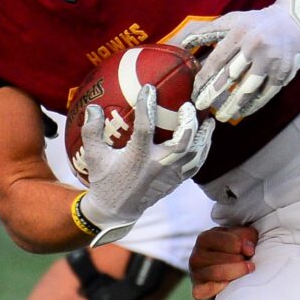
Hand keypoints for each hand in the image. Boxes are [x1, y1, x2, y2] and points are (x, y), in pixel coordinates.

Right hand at [77, 83, 214, 236]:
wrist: (115, 211)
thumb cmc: (104, 180)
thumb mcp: (94, 156)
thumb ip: (92, 131)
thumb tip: (93, 107)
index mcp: (137, 157)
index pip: (145, 127)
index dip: (148, 105)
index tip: (149, 88)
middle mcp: (157, 166)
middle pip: (182, 142)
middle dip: (189, 122)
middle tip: (188, 105)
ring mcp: (169, 175)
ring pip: (194, 154)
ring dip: (203, 136)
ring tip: (207, 120)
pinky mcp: (176, 182)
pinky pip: (196, 165)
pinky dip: (203, 151)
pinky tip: (205, 138)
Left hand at [175, 0, 299, 122]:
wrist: (294, 20)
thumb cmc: (255, 22)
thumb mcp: (232, 20)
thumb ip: (207, 32)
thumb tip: (182, 44)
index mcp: (239, 32)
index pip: (217, 60)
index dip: (204, 78)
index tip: (195, 92)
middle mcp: (255, 46)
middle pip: (230, 76)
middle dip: (213, 94)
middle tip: (201, 107)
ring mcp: (271, 60)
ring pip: (248, 88)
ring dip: (234, 105)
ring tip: (223, 117)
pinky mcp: (283, 71)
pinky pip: (266, 93)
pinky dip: (254, 105)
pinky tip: (244, 112)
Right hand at [187, 224, 258, 299]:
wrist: (230, 273)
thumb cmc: (236, 252)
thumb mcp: (242, 237)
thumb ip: (246, 237)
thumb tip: (248, 250)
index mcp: (204, 239)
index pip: (225, 240)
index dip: (241, 245)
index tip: (250, 251)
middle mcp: (196, 256)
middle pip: (222, 258)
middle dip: (240, 261)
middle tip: (250, 264)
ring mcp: (195, 274)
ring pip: (216, 273)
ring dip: (236, 273)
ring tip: (246, 272)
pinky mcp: (197, 291)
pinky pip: (206, 290)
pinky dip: (220, 288)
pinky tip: (230, 284)